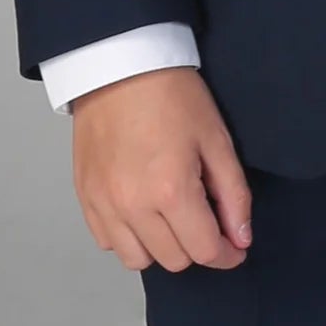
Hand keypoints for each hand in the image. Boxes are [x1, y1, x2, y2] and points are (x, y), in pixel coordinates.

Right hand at [70, 66, 252, 271]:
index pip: (204, 251)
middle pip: (173, 260)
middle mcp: (133, 206)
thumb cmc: (172, 94)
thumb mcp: (216, 137)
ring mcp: (104, 205)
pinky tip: (141, 210)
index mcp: (171, 190)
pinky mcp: (85, 198)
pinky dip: (127, 236)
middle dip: (196, 247)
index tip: (235, 247)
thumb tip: (240, 238)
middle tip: (205, 218)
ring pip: (137, 260)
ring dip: (160, 247)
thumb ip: (233, 194)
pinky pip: (108, 242)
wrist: (119, 65)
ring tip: (170, 216)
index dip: (227, 254)